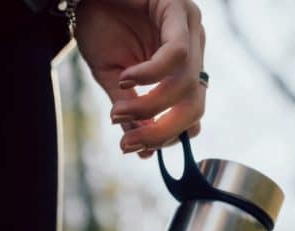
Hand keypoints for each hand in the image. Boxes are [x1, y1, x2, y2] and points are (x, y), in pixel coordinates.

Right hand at [75, 0, 205, 158]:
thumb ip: (131, 111)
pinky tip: (126, 79)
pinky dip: (151, 75)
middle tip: (130, 144)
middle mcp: (194, 48)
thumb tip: (143, 153)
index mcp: (183, 67)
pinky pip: (176, 54)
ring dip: (150, 106)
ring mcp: (190, 27)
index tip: (136, 149)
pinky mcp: (178, 9)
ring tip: (118, 111)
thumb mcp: (113, 77)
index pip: (191, 113)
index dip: (168, 137)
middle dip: (163, 132)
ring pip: (186, 84)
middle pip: (195, 105)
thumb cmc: (99, 25)